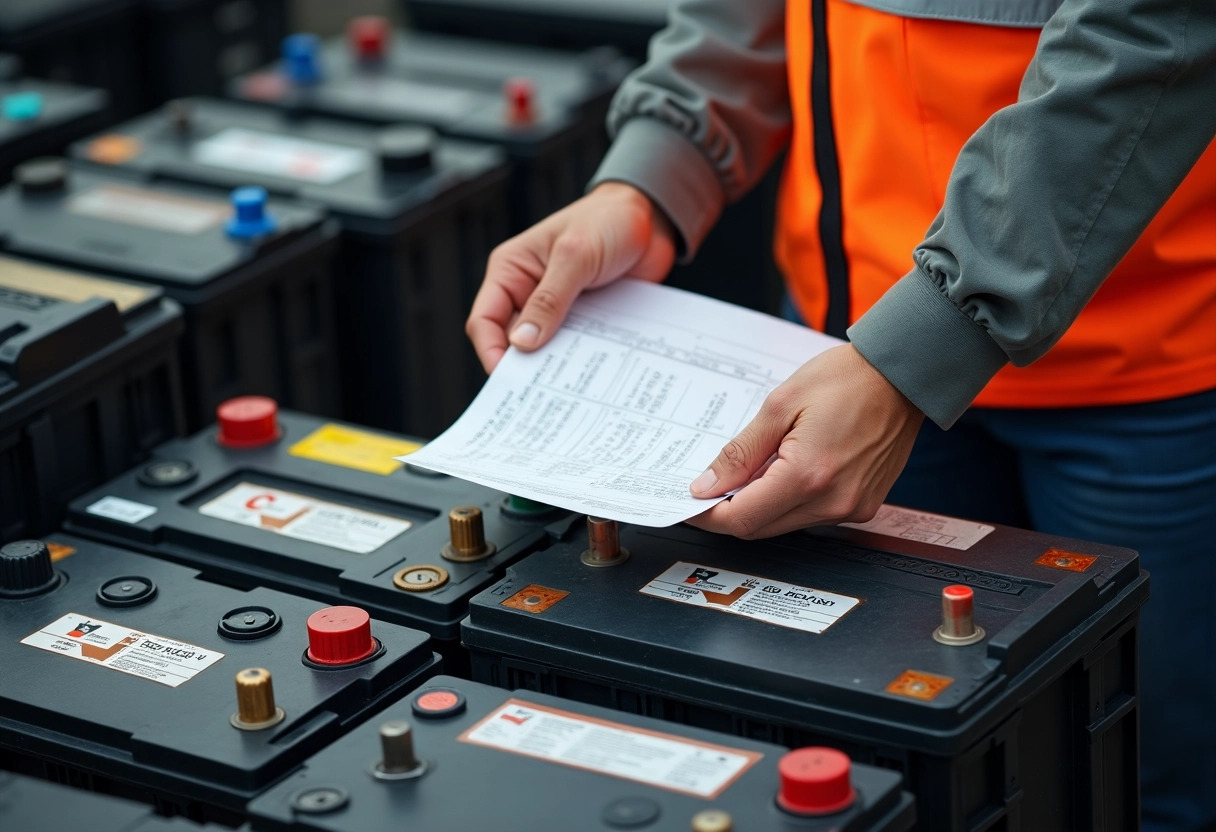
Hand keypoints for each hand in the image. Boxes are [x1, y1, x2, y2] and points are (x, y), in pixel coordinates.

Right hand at [466, 182, 676, 372]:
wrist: (652, 218)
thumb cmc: (607, 220)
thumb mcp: (576, 256)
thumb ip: (550, 299)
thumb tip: (522, 343)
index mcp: (511, 271)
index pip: (485, 320)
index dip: (491, 351)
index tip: (507, 381)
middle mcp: (528, 292)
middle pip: (513, 342)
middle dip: (524, 367)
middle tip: (542, 395)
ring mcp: (557, 308)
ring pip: (545, 350)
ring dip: (556, 368)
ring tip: (570, 390)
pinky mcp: (584, 319)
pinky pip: (576, 348)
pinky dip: (582, 362)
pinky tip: (593, 377)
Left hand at [687, 344, 924, 538]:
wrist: (901, 376)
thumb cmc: (847, 379)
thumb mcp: (780, 405)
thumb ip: (740, 452)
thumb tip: (708, 485)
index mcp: (808, 475)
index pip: (743, 518)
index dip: (709, 514)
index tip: (691, 502)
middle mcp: (832, 501)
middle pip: (760, 528)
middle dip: (730, 511)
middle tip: (713, 484)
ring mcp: (850, 508)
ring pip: (784, 525)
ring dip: (760, 505)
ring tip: (755, 468)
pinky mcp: (862, 506)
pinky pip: (811, 516)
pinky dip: (788, 501)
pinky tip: (785, 471)